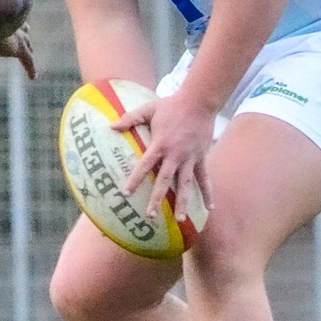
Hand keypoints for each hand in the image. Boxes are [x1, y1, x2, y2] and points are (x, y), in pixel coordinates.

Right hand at [0, 0, 36, 78]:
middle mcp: (6, 23)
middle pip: (16, 26)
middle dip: (20, 29)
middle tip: (25, 32)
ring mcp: (14, 35)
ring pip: (25, 42)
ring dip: (27, 47)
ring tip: (30, 54)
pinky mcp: (17, 48)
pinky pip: (26, 59)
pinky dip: (30, 67)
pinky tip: (34, 76)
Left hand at [116, 88, 214, 217]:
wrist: (199, 101)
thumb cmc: (171, 105)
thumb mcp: (148, 109)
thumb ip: (129, 119)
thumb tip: (111, 127)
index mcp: (160, 144)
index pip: (145, 166)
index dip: (135, 180)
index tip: (126, 194)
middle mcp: (175, 155)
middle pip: (165, 181)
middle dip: (157, 199)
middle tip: (150, 215)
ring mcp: (190, 158)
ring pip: (186, 185)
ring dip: (183, 203)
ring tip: (179, 220)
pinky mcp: (202, 157)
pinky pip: (204, 178)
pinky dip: (207, 192)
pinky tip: (209, 208)